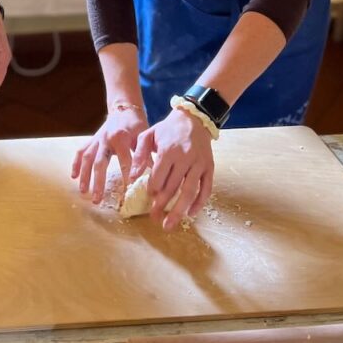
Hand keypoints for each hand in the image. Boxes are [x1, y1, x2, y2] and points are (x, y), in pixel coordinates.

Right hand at [71, 107, 147, 202]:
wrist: (124, 108)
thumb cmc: (136, 124)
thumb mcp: (144, 136)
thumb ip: (146, 154)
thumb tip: (154, 174)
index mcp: (121, 137)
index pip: (124, 160)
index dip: (126, 174)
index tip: (127, 190)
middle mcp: (106, 139)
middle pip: (99, 163)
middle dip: (97, 182)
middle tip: (97, 199)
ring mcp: (97, 139)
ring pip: (87, 158)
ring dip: (84, 176)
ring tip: (83, 191)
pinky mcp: (92, 140)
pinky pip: (81, 151)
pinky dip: (76, 163)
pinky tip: (73, 176)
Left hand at [129, 107, 214, 230]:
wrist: (194, 119)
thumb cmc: (168, 129)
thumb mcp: (149, 135)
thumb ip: (139, 155)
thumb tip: (133, 177)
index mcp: (168, 150)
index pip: (159, 175)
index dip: (153, 188)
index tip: (148, 197)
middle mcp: (185, 158)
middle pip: (173, 186)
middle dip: (163, 204)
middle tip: (155, 218)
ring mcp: (199, 164)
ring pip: (190, 190)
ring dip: (180, 209)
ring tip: (170, 224)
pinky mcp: (209, 167)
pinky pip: (206, 188)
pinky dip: (200, 203)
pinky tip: (191, 214)